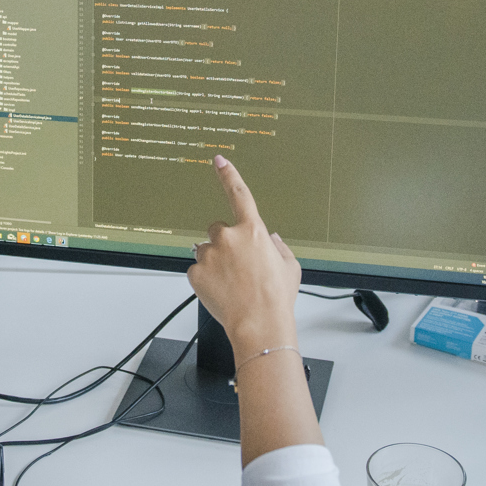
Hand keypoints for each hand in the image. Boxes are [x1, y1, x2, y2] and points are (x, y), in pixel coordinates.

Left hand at [187, 156, 300, 353]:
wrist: (259, 324)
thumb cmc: (276, 299)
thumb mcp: (290, 268)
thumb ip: (279, 248)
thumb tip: (271, 241)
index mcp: (253, 231)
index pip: (239, 194)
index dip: (228, 175)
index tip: (219, 161)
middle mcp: (228, 237)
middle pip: (217, 230)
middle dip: (224, 244)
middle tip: (236, 267)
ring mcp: (209, 254)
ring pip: (206, 251)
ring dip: (214, 262)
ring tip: (231, 284)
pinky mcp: (195, 272)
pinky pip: (197, 271)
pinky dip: (205, 279)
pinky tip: (221, 292)